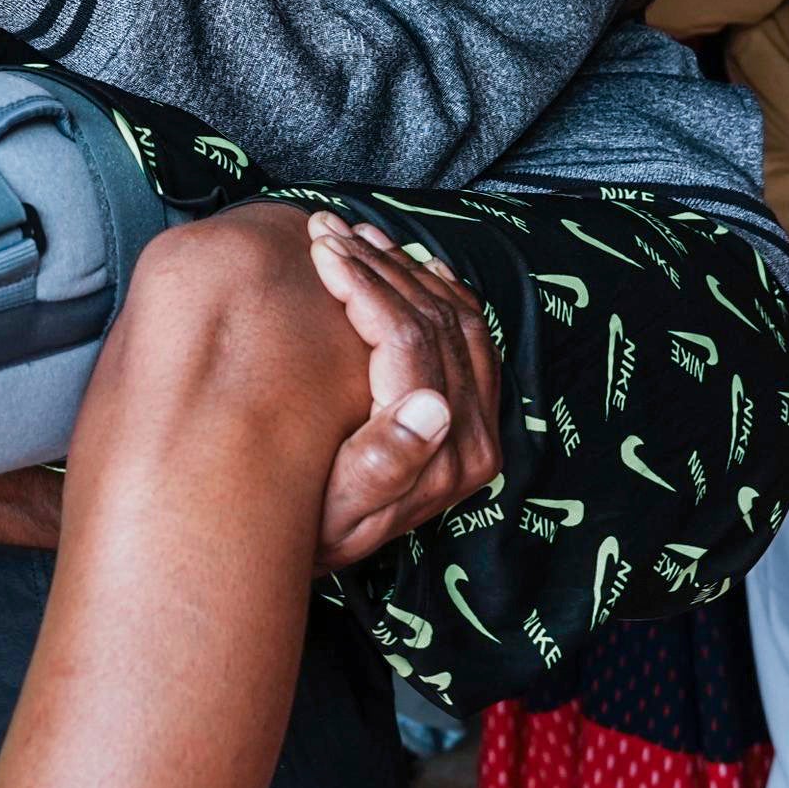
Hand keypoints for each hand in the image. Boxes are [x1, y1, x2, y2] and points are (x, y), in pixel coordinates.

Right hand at [302, 214, 505, 569]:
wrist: (315, 559)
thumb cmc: (310, 535)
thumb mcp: (335, 514)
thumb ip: (385, 464)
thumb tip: (434, 406)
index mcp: (441, 456)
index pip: (408, 340)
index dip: (364, 284)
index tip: (320, 248)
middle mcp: (472, 440)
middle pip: (435, 321)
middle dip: (379, 265)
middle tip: (328, 228)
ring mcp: (478, 426)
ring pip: (456, 318)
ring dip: (407, 269)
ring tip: (357, 234)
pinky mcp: (474, 419)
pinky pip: (470, 336)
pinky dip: (443, 291)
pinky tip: (416, 263)